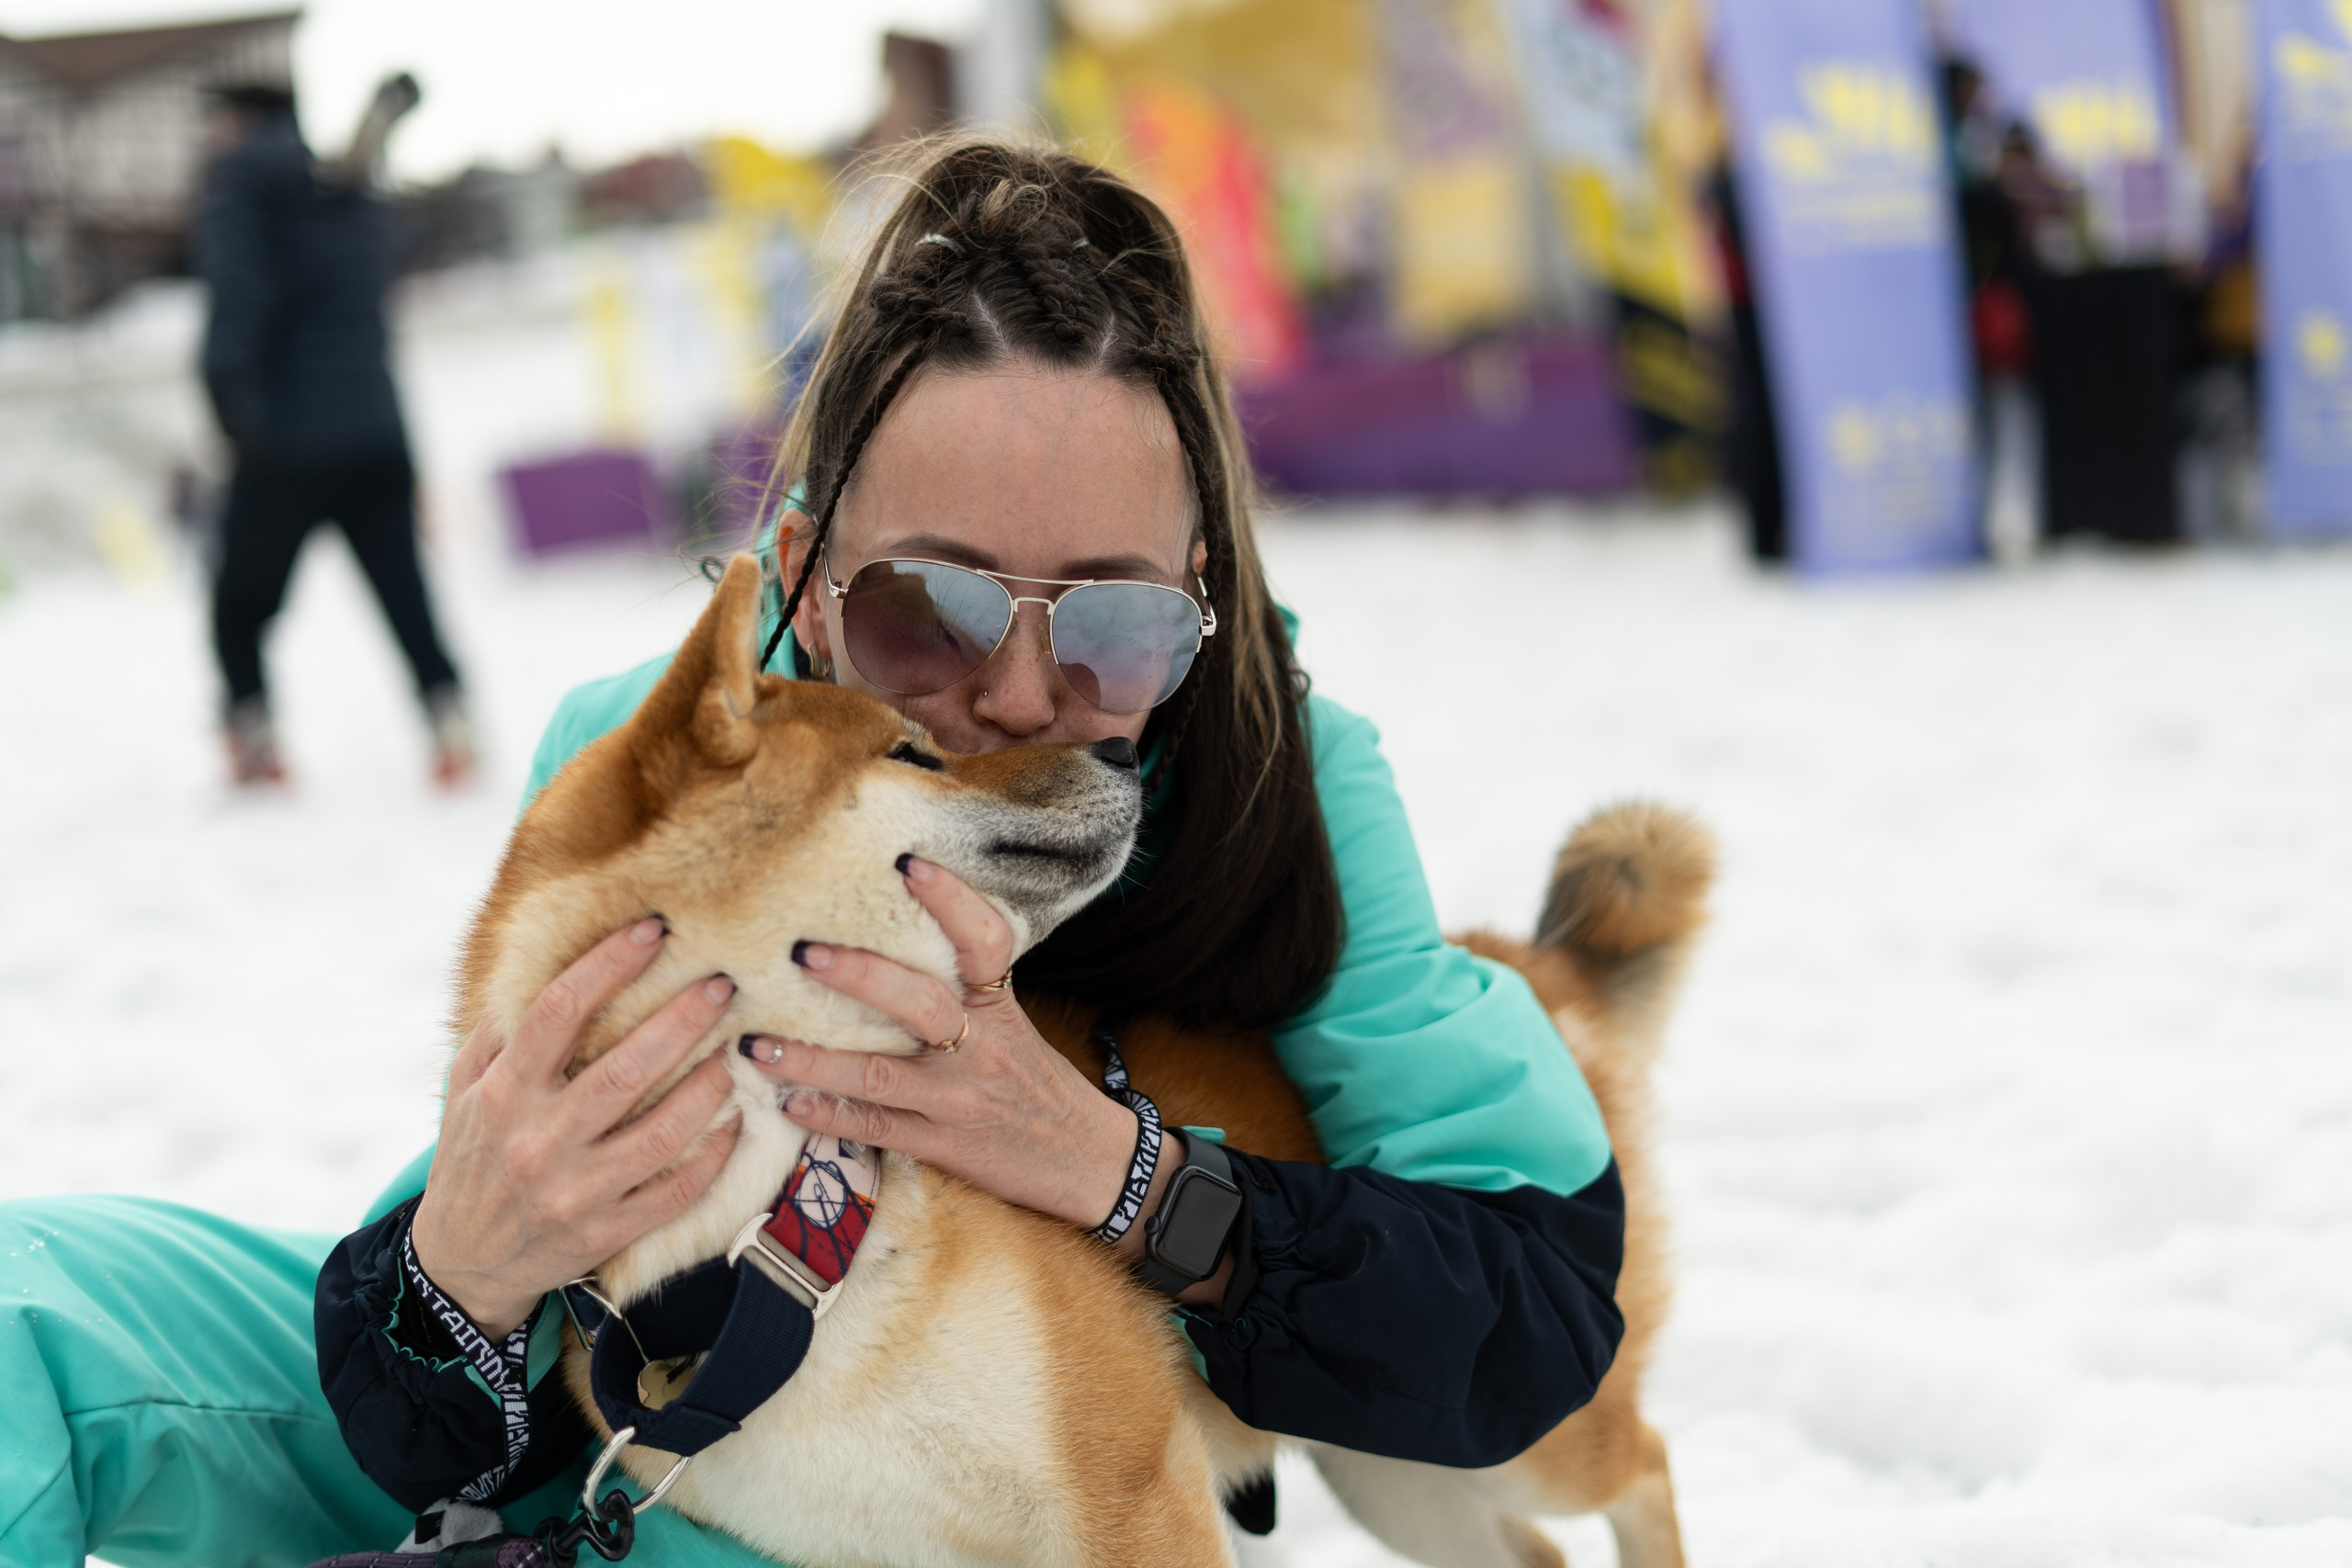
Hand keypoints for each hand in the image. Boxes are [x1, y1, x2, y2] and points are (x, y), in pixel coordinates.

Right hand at [411, 920, 743, 1335]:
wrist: (462, 1263)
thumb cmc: (472, 1158)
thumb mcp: (464, 1092)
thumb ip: (499, 1031)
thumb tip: (539, 961)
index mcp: (503, 1095)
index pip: (556, 1014)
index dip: (606, 965)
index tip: (652, 929)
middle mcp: (538, 1141)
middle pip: (623, 1071)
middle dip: (681, 1021)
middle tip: (722, 984)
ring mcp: (575, 1192)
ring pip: (662, 1132)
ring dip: (709, 1087)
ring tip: (735, 1050)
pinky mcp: (605, 1232)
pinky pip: (675, 1190)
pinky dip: (714, 1153)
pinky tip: (736, 1119)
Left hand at [738, 856, 1144, 1230]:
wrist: (1091, 1161)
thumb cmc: (1042, 1083)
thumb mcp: (1016, 1025)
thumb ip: (967, 988)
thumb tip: (898, 933)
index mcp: (1001, 1008)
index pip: (984, 942)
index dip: (951, 900)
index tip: (907, 863)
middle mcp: (982, 1048)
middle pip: (921, 1004)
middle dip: (860, 976)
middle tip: (802, 951)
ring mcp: (959, 1099)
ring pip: (880, 1075)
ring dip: (813, 1059)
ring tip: (756, 1045)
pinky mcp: (943, 1144)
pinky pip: (876, 1127)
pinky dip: (829, 1116)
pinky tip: (787, 1103)